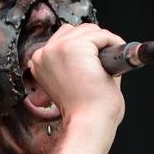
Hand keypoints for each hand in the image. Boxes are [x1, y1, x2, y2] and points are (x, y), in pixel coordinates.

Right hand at [28, 23, 125, 153]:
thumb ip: (76, 63)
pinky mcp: (75, 47)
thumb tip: (95, 49)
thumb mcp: (70, 82)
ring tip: (108, 64)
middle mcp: (44, 53)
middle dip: (93, 44)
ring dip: (103, 43)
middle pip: (75, 30)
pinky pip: (102, 35)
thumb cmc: (82, 111)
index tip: (94, 60)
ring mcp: (58, 48)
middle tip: (104, 63)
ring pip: (89, 30)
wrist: (88, 123)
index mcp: (40, 63)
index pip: (62, 40)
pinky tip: (114, 61)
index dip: (83, 48)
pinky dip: (113, 43)